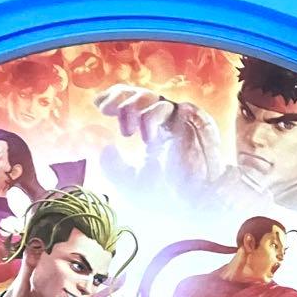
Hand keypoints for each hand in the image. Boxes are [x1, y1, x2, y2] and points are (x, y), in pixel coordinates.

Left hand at [95, 85, 224, 186]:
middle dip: (119, 98)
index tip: (98, 105)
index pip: (135, 103)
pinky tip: (147, 138)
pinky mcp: (192, 118)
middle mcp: (168, 121)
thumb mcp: (131, 184)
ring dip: (131, 108)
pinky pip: (163, 107)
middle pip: (140, 92)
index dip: (116, 98)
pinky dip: (149, 119)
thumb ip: (114, 169)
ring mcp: (181, 118)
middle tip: (106, 111)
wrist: (197, 203)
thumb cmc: (169, 196)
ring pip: (150, 96)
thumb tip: (104, 147)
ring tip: (127, 131)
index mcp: (156, 131)